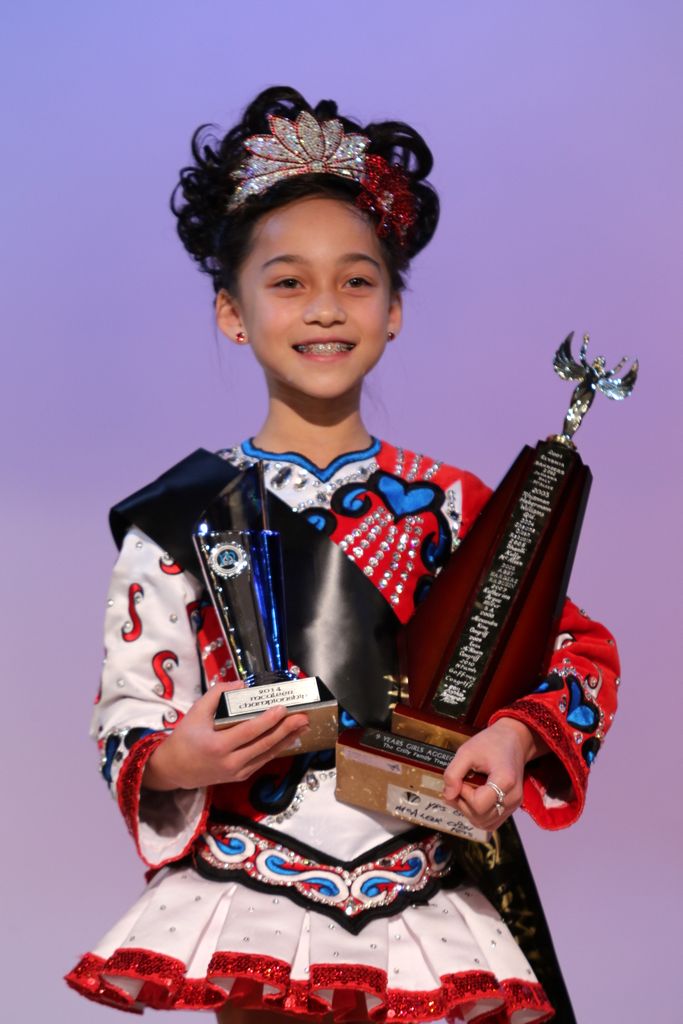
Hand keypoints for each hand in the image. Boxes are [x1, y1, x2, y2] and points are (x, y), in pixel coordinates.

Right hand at [142, 682, 309, 790]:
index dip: (268, 720)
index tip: (283, 708)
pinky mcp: (239, 777)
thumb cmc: (185, 737)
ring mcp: (236, 772)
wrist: (174, 770)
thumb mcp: (196, 711)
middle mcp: (230, 762)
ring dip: (287, 740)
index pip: (249, 731)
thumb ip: (217, 694)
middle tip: (303, 716)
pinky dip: (276, 750)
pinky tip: (288, 739)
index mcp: (217, 745)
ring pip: (267, 755)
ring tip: (303, 726)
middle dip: (286, 729)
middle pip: (264, 744)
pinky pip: (262, 761)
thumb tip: (242, 684)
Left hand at [441, 718, 542, 830]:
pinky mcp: (511, 808)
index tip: (462, 778)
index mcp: (505, 781)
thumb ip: (453, 773)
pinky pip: (490, 822)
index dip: (463, 794)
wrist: (513, 741)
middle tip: (459, 784)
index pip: (478, 805)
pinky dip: (477, 814)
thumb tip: (448, 795)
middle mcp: (513, 797)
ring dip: (468, 811)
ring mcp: (514, 805)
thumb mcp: (466, 751)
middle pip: (480, 817)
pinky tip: (473, 797)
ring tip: (465, 790)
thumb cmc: (490, 743)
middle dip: (462, 803)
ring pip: (483, 823)